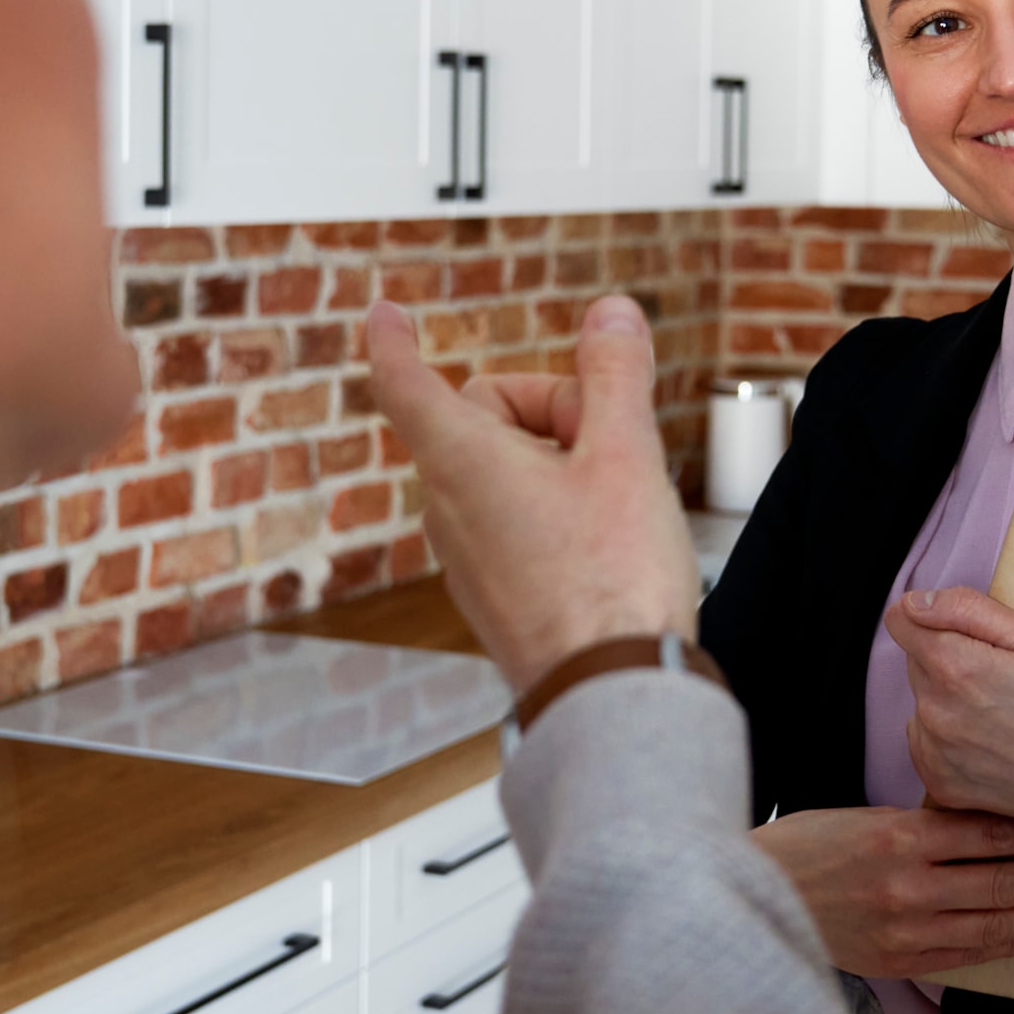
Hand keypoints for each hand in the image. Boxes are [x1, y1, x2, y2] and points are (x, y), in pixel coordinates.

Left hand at [364, 295, 695, 691]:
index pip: (405, 384)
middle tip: (614, 441)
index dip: (394, 342)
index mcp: (463, 463)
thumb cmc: (613, 585)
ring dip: (560, 461)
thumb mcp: (628, 456)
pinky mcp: (493, 595)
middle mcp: (448, 509)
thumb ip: (616, 375)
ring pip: (504, 471)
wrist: (612, 699)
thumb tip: (610, 315)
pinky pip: (513, 522)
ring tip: (621, 501)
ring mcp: (467, 557)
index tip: (384, 314)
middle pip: (484, 417)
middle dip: (551, 408)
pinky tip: (608, 545)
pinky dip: (556, 509)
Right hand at [748, 806, 1013, 977]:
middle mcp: (908, 885)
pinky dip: (1008, 943)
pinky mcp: (899, 962)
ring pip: (995, 923)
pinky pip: (969, 955)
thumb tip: (986, 830)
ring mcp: (906, 929)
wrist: (751, 897)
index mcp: (898, 836)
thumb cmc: (805, 849)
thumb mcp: (862, 816)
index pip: (989, 833)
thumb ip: (922, 828)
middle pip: (1003, 880)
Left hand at [887, 587, 1013, 975]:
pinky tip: (993, 742)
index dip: (931, 617)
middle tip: (1005, 675)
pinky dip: (949, 738)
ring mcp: (936, 753)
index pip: (900, 620)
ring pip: (921, 701)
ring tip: (1004, 714)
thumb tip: (915, 602)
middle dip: (949, 657)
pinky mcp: (941, 785)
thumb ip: (969, 610)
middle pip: (915, 660)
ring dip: (948, 699)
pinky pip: (925, 742)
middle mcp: (935, 711)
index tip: (965, 631)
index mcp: (957, 667)